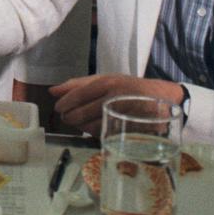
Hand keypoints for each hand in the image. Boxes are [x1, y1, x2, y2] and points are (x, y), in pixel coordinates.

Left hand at [50, 74, 183, 135]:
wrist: (160, 99)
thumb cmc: (128, 87)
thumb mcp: (106, 79)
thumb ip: (78, 84)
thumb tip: (53, 91)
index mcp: (107, 83)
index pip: (79, 95)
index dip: (65, 103)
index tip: (59, 108)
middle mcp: (113, 98)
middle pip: (82, 113)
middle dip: (70, 117)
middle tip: (68, 117)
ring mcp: (121, 115)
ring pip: (90, 126)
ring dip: (80, 127)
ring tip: (80, 123)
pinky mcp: (126, 130)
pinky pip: (103, 135)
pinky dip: (93, 133)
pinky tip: (92, 129)